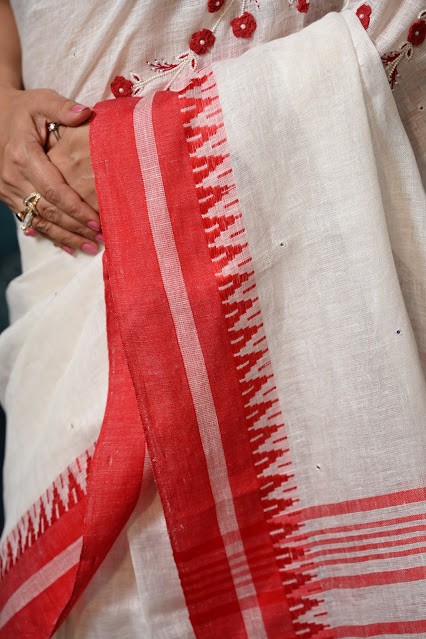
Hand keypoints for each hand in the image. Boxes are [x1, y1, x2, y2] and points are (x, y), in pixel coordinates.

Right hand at [0, 87, 100, 254]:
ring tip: (90, 247)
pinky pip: (30, 221)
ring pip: (38, 220)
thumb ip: (62, 107)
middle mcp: (12, 176)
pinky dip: (50, 235)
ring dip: (65, 237)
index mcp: (23, 154)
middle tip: (100, 239)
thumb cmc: (23, 109)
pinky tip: (69, 247)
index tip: (96, 220)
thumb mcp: (40, 101)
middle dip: (75, 227)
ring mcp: (7, 189)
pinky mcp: (7, 197)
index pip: (53, 188)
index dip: (75, 208)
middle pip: (47, 210)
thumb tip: (85, 113)